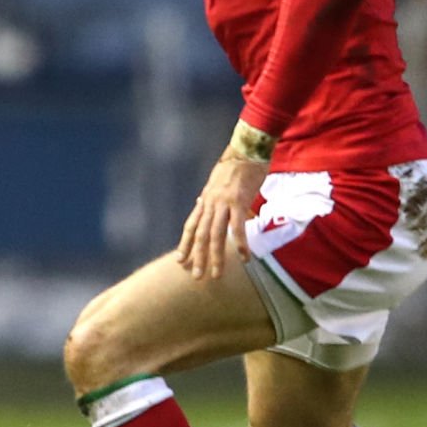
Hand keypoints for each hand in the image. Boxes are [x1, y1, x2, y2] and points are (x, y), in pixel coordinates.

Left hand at [176, 152, 268, 280]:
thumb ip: (209, 196)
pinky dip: (240, 243)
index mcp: (205, 200)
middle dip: (198, 257)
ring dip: (216, 256)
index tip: (180, 260)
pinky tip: (244, 257)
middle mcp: (210, 203)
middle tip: (196, 276)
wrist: (246, 150)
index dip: (185, 244)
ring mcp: (223, 203)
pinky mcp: (238, 202)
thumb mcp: (216, 182)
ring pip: (216, 234)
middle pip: (200, 235)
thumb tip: (200, 201)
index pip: (191, 226)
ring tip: (216, 274)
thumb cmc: (235, 166)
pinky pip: (238, 226)